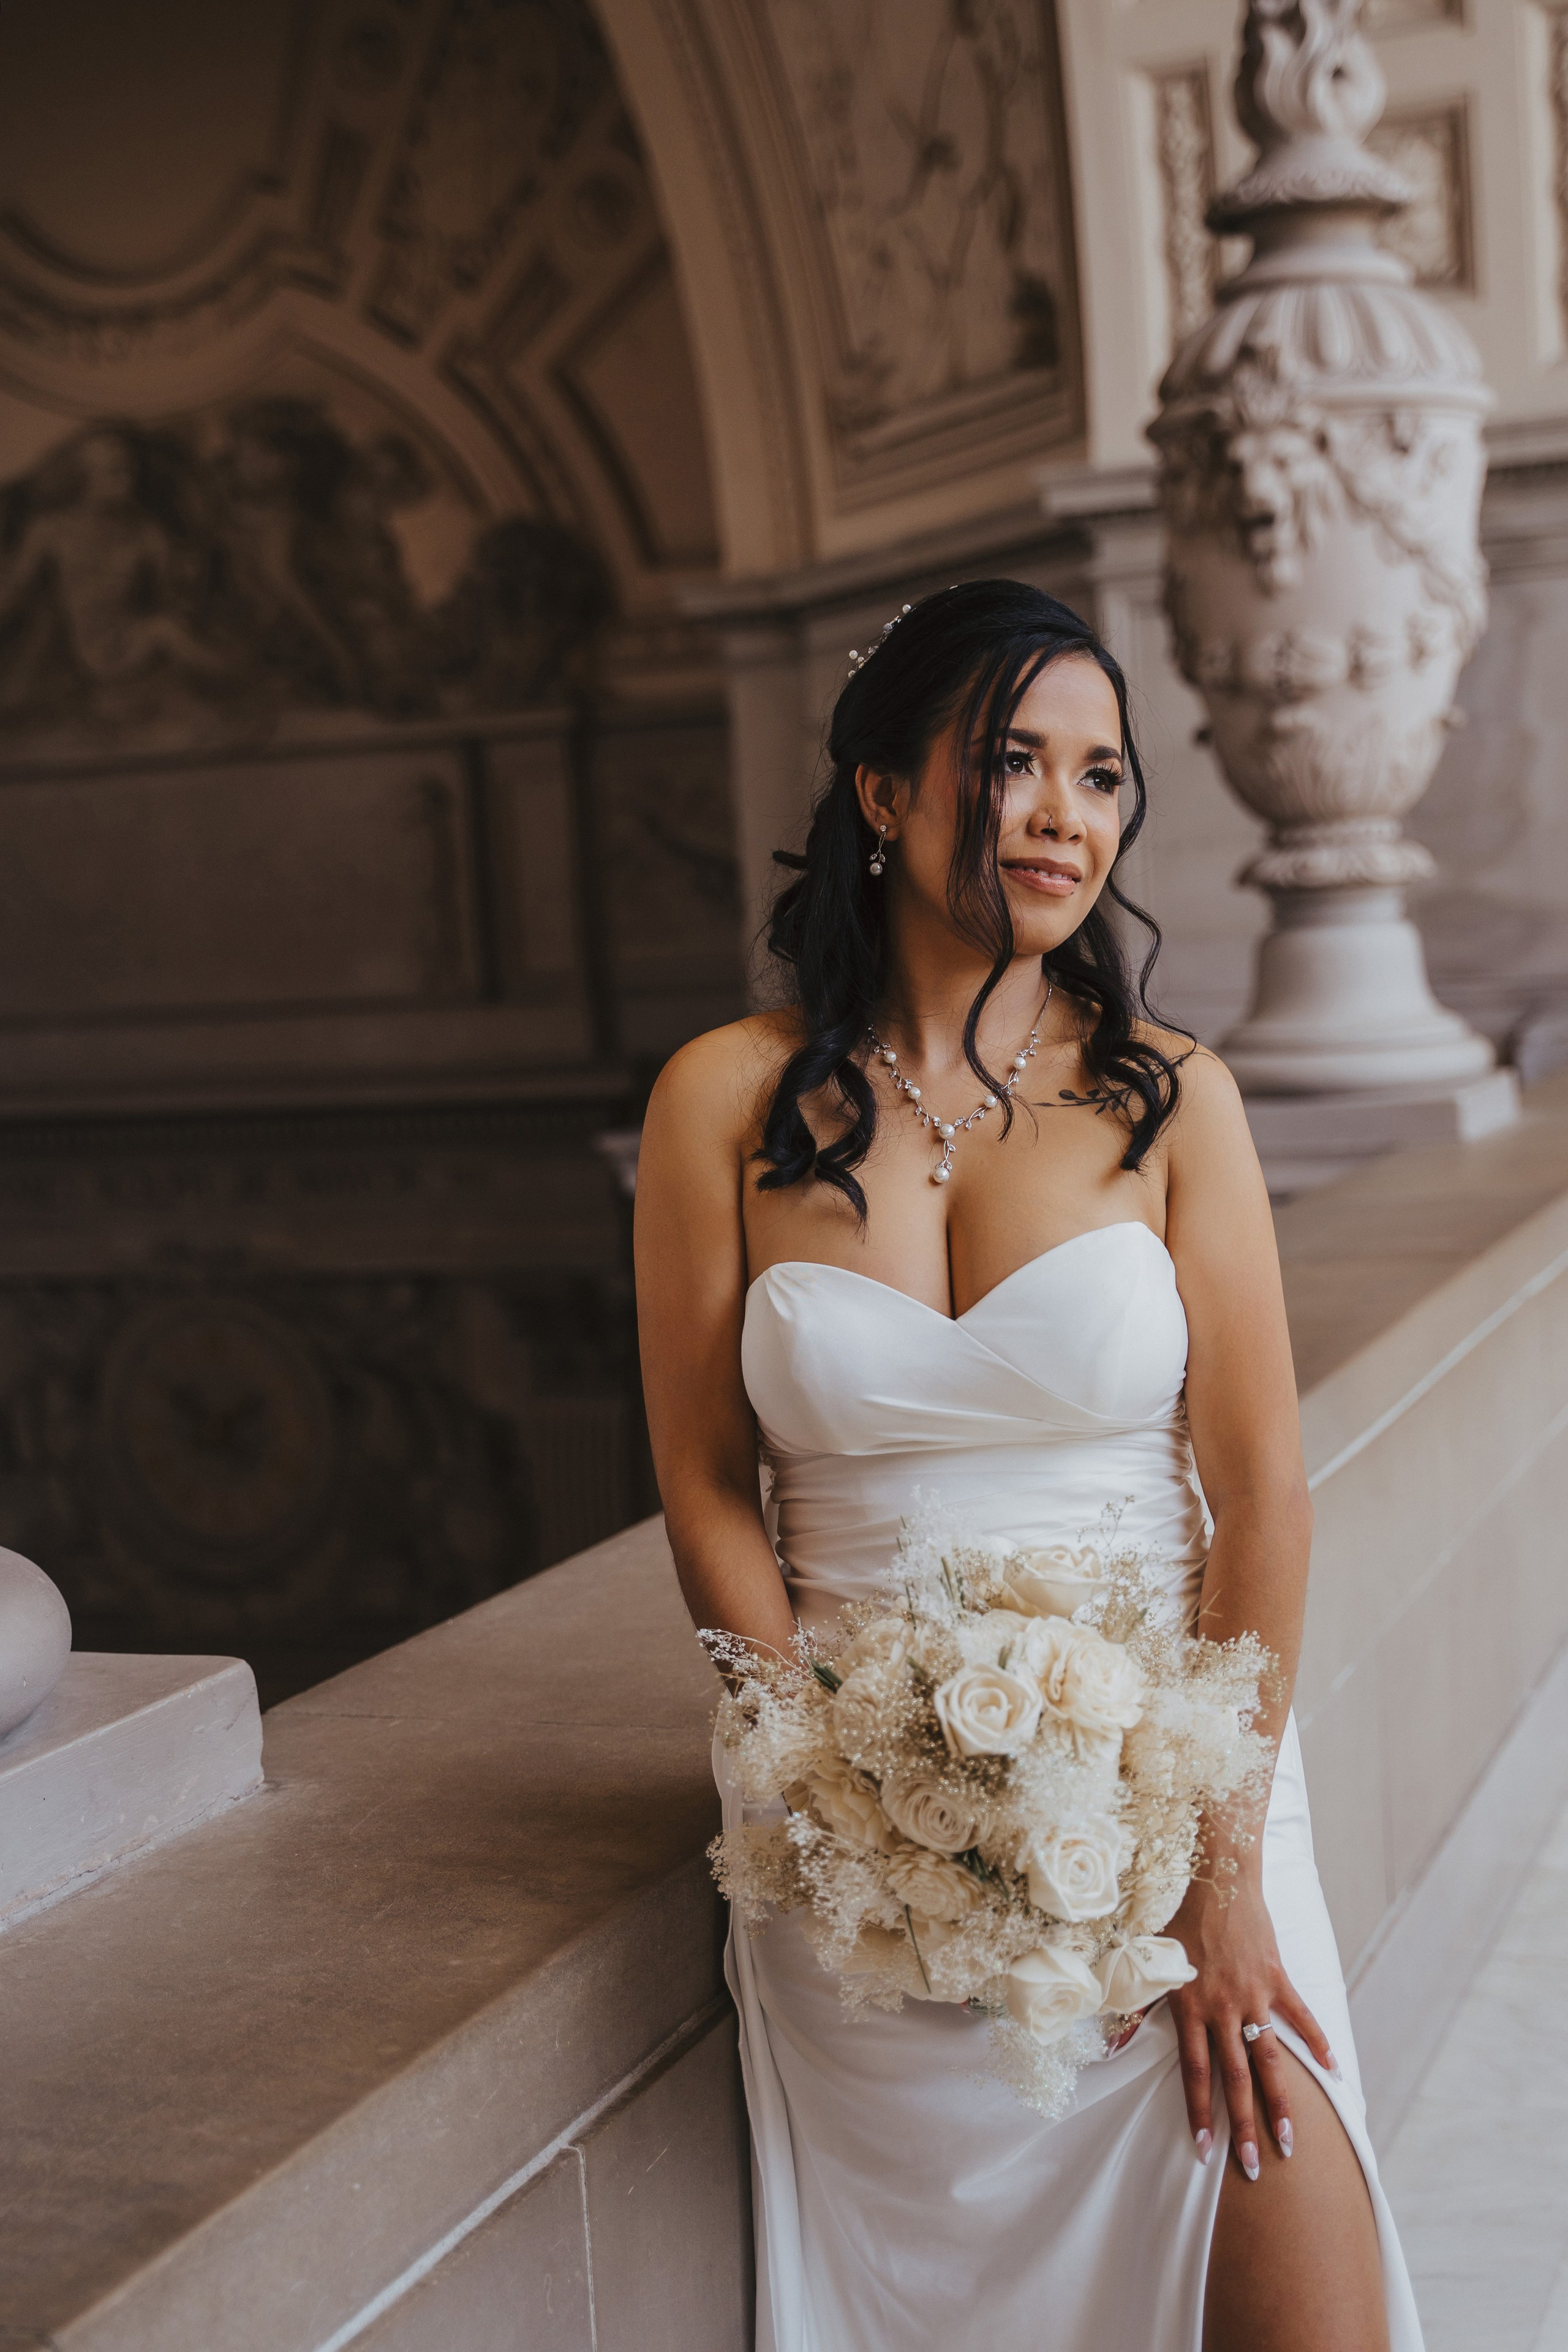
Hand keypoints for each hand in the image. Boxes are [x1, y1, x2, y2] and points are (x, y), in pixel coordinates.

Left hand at [1166, 1871, 1336, 2178]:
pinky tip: (1333, 2072)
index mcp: (1189, 2006)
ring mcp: (1254, 1996)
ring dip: (1281, 2103)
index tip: (1205, 2151)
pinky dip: (1317, 2043)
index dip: (1199, 2113)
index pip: (1194, 2072)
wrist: (1218, 1877)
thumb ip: (1138, 2003)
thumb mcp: (1150, 1959)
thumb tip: (1112, 2041)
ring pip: (1269, 2060)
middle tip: (1255, 2168)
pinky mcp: (1277, 1979)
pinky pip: (1301, 2017)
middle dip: (1243, 2126)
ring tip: (1291, 2141)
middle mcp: (1222, 2008)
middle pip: (1234, 2078)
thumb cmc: (1180, 1917)